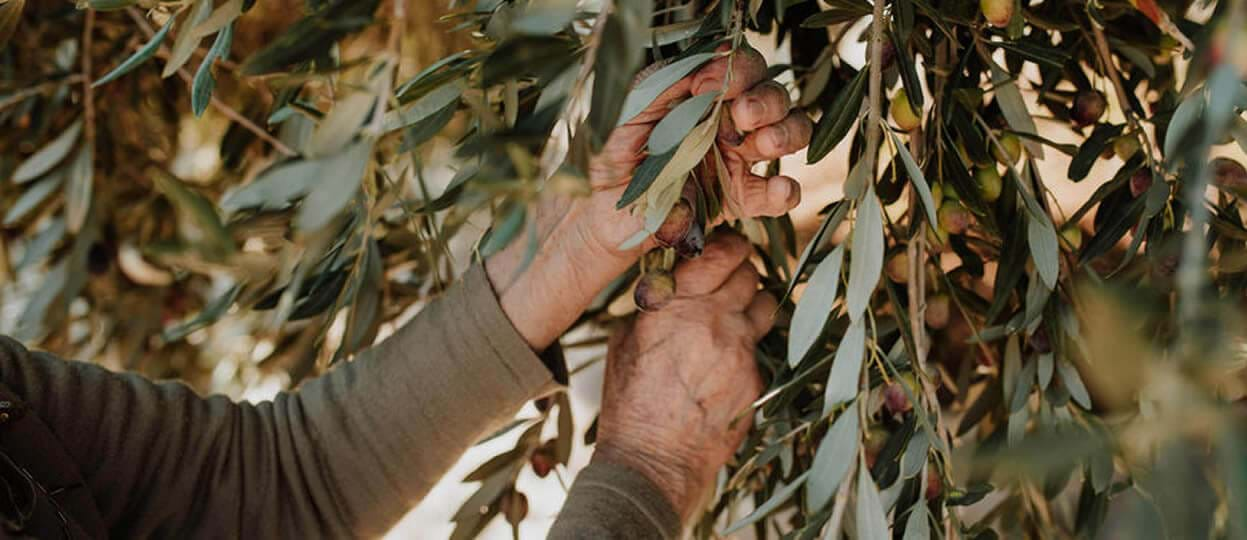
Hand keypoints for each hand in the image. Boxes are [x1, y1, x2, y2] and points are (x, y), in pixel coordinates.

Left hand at [487, 44, 808, 349]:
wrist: (596, 214)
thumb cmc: (608, 153)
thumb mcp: (630, 106)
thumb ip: (669, 82)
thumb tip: (714, 65)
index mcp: (703, 93)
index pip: (743, 67)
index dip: (742, 70)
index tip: (713, 86)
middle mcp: (727, 121)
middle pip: (775, 96)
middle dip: (768, 100)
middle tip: (742, 115)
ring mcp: (738, 159)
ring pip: (790, 133)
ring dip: (786, 133)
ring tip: (760, 145)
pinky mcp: (741, 200)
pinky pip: (780, 192)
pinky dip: (786, 190)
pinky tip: (773, 190)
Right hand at [593, 230, 775, 519]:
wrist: (652, 460)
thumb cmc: (629, 401)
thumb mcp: (625, 342)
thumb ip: (654, 306)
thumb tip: (669, 284)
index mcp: (674, 305)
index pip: (720, 254)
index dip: (728, 247)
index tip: (726, 249)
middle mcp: (712, 320)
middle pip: (750, 273)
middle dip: (741, 273)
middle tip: (730, 281)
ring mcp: (740, 350)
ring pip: (767, 305)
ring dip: (753, 305)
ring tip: (735, 318)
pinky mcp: (756, 378)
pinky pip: (761, 347)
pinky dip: (748, 347)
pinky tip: (728, 363)